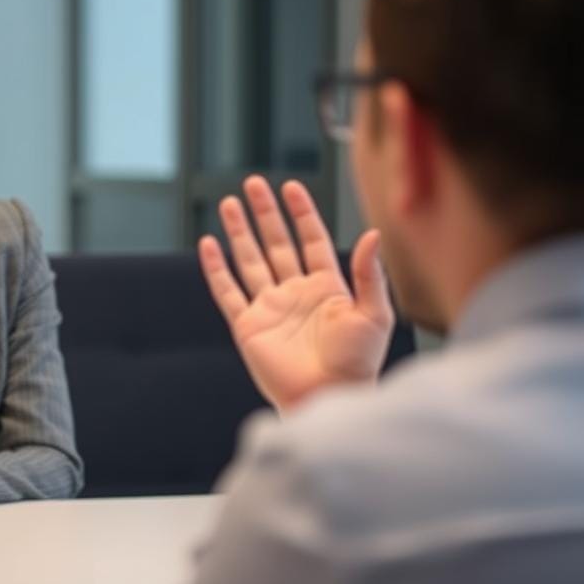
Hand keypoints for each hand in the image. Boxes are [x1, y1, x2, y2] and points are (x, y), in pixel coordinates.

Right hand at [198, 175, 392, 412]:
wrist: (328, 399)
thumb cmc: (358, 364)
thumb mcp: (374, 315)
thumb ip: (370, 274)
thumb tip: (373, 233)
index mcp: (327, 287)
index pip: (311, 239)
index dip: (301, 213)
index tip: (291, 187)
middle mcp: (295, 293)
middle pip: (276, 243)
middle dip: (265, 213)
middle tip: (253, 184)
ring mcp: (269, 308)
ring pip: (249, 260)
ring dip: (239, 232)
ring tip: (229, 203)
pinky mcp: (247, 326)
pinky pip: (228, 291)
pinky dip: (216, 269)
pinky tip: (208, 245)